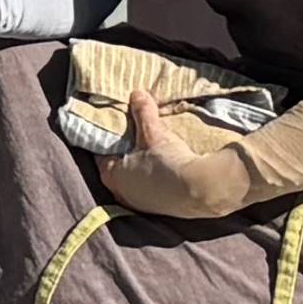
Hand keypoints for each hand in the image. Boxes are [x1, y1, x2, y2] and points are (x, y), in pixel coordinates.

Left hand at [99, 87, 255, 221]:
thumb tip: (137, 94)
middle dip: (124, 153)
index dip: (106, 140)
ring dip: (141, 167)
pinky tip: (166, 166)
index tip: (113, 128)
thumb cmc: (166, 162)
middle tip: (132, 136)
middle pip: (118, 168)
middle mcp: (123, 194)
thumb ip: (142, 112)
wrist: (202, 190)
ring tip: (151, 150)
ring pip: (136, 180)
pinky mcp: (162, 209)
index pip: (100, 155)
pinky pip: (152, 189)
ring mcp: (142, 205)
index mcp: (112, 177)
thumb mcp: (153, 132)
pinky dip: (156, 177)